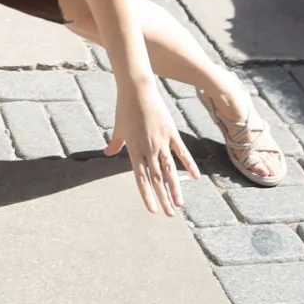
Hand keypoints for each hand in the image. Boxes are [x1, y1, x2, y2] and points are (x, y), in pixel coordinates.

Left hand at [107, 78, 195, 215]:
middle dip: (164, 198)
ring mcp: (161, 142)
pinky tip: (195, 178)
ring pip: (169, 170)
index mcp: (134, 150)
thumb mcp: (118, 128)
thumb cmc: (125, 108)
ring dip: (175, 188)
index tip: (153, 210)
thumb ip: (115, 144)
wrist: (137, 89)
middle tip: (170, 214)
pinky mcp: (171, 133)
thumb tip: (107, 153)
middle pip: (157, 179)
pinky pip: (181, 152)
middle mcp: (148, 149)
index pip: (141, 179)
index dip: (147, 195)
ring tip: (180, 204)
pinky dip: (189, 165)